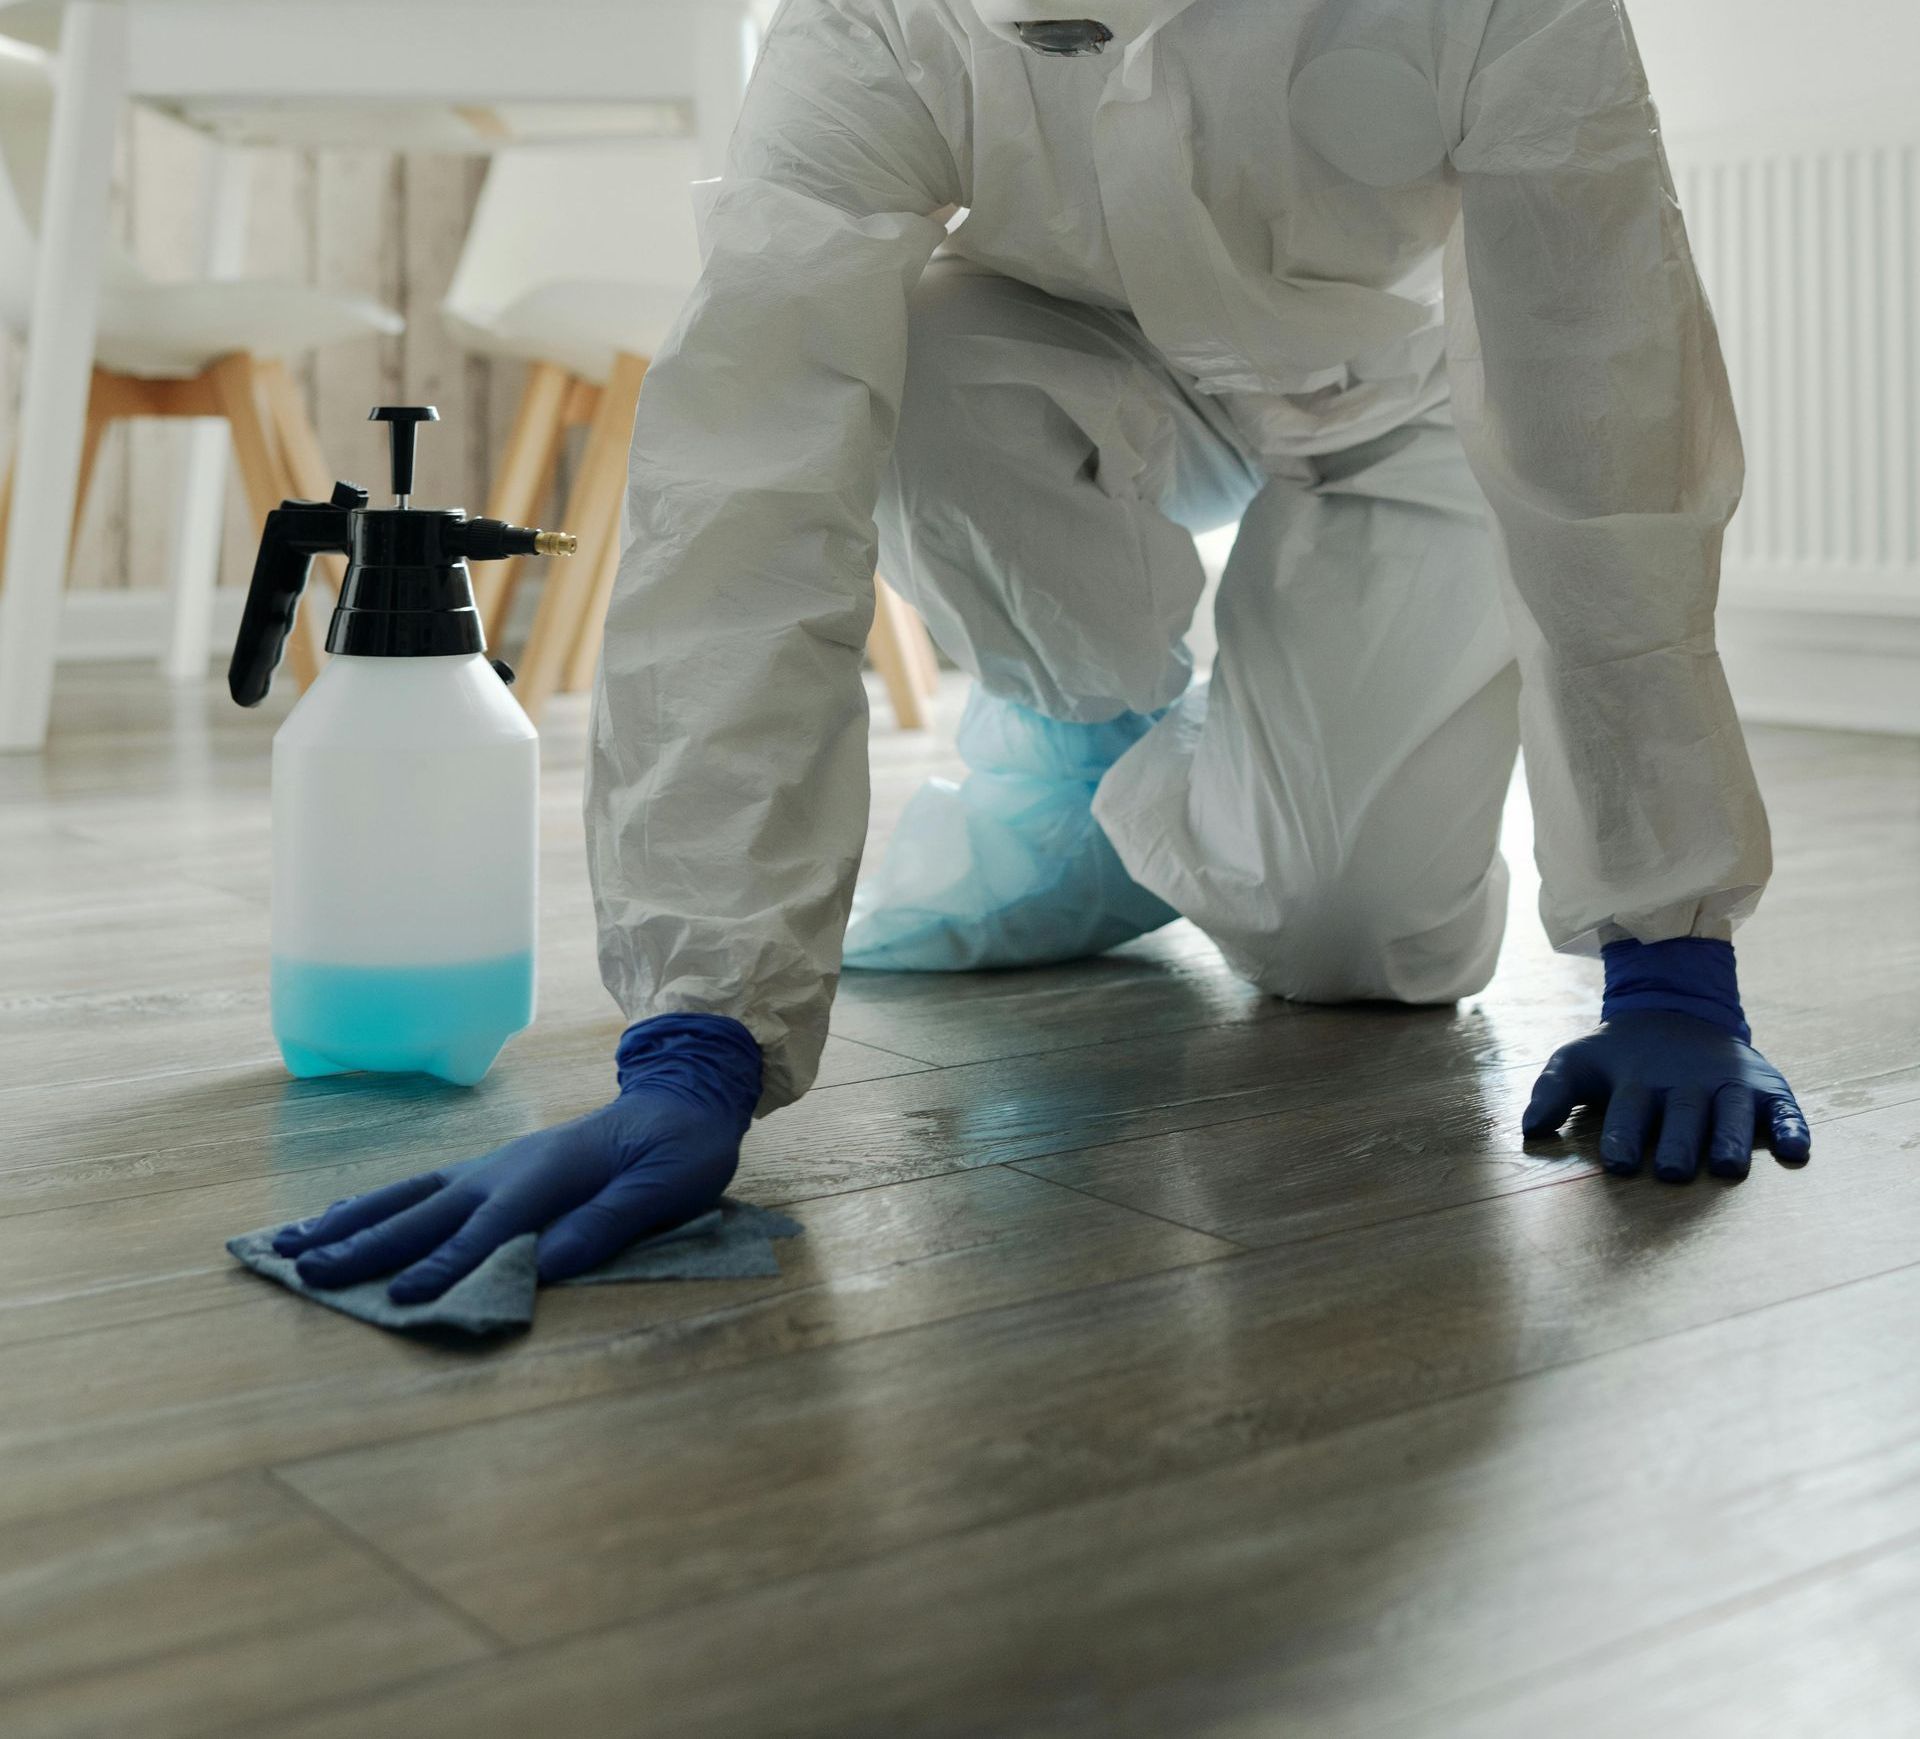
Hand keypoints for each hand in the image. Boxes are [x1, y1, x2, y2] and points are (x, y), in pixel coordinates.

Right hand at [272, 1015, 760, 1300]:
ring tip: (292, 1245)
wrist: (682, 1098)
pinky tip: (335, 1219)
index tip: (400, 1300)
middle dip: (367, 1247)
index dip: (446, 1266)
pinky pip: (420, 1189)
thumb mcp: (666, 1186)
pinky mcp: (490, 1171)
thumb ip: (609, 1221)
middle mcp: (507, 1168)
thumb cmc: (680, 1149)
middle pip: (428, 1213)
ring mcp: (493, 1166)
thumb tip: (548, 1264)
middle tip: (306, 1273)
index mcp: (550, 1175)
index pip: (489, 1230)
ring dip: (351, 1223)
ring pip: (409, 1196)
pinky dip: (371, 1205)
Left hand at [1522, 1010, 1810, 1181]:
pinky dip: (1791, 1125)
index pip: (1629, 1111)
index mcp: (1638, 1081)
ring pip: (1732, 1113)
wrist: (1673, 1010)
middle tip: (1672, 1169)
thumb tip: (1527, 1130)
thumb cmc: (1619, 1056)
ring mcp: (1727, 1083)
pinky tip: (1797, 1149)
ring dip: (1731, 1138)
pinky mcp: (1764, 1085)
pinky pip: (1783, 1106)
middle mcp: (1685, 1083)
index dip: (1624, 1136)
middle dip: (1678, 1142)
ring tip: (1727, 1166)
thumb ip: (1551, 1092)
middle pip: (1683, 1116)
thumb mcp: (1577, 1062)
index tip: (1618, 1163)